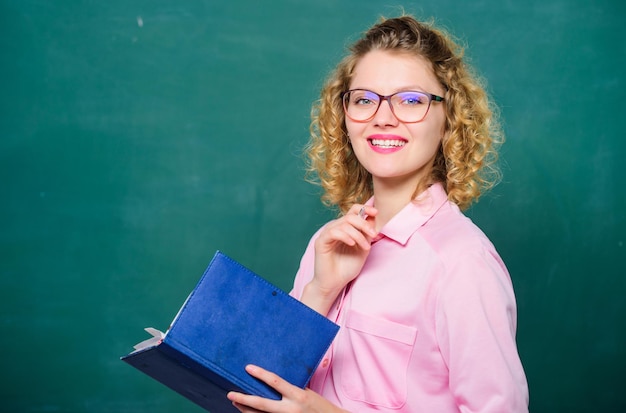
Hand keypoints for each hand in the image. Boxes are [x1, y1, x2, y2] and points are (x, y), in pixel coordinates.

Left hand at [227, 365, 347, 412]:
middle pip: (261, 404)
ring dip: (246, 409)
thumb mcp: (307, 392)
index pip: (275, 382)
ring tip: (235, 402)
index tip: (248, 368)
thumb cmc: (319, 405)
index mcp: (297, 396)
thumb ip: (290, 388)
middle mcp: (290, 409)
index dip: (261, 374)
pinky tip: (248, 411)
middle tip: (230, 394)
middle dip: (243, 399)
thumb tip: (271, 381)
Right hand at [302, 205, 377, 314]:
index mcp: (344, 228)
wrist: (334, 283)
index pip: (353, 211)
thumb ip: (366, 234)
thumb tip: (372, 217)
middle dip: (364, 224)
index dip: (364, 208)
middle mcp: (335, 228)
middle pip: (350, 216)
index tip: (376, 212)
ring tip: (365, 247)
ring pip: (344, 224)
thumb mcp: (363, 249)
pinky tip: (352, 244)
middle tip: (373, 235)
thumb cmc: (347, 268)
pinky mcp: (321, 241)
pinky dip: (345, 236)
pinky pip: (334, 232)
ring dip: (358, 234)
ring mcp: (327, 234)